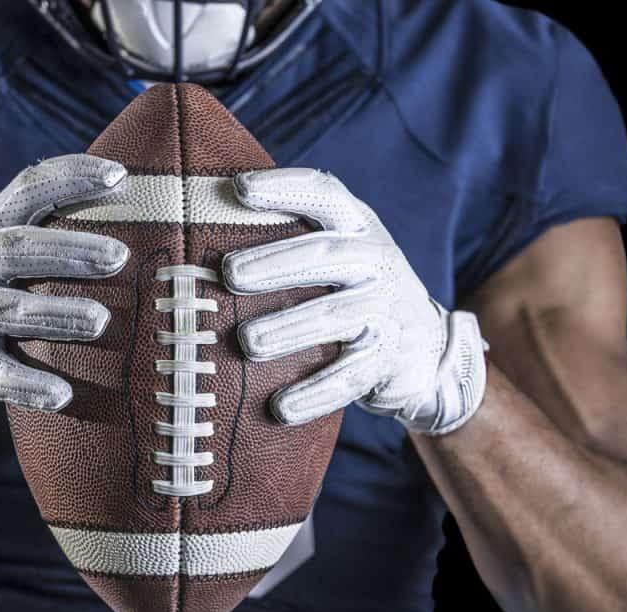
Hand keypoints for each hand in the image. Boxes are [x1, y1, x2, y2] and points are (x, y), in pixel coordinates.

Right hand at [0, 155, 129, 429]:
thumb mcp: (11, 254)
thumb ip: (55, 228)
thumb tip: (141, 201)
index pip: (28, 191)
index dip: (70, 179)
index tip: (119, 175)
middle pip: (16, 249)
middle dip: (68, 251)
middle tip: (119, 257)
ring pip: (9, 310)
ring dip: (56, 314)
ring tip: (100, 321)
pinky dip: (29, 385)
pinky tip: (62, 394)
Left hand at [222, 168, 486, 434]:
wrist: (428, 347)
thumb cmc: (354, 291)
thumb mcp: (337, 253)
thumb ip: (289, 235)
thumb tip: (198, 211)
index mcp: (356, 227)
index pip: (324, 195)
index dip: (284, 189)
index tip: (240, 188)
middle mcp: (375, 261)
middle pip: (326, 256)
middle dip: (276, 264)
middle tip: (230, 274)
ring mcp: (386, 311)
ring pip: (336, 317)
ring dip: (289, 329)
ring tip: (248, 343)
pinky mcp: (389, 360)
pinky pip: (350, 378)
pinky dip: (315, 393)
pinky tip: (281, 408)